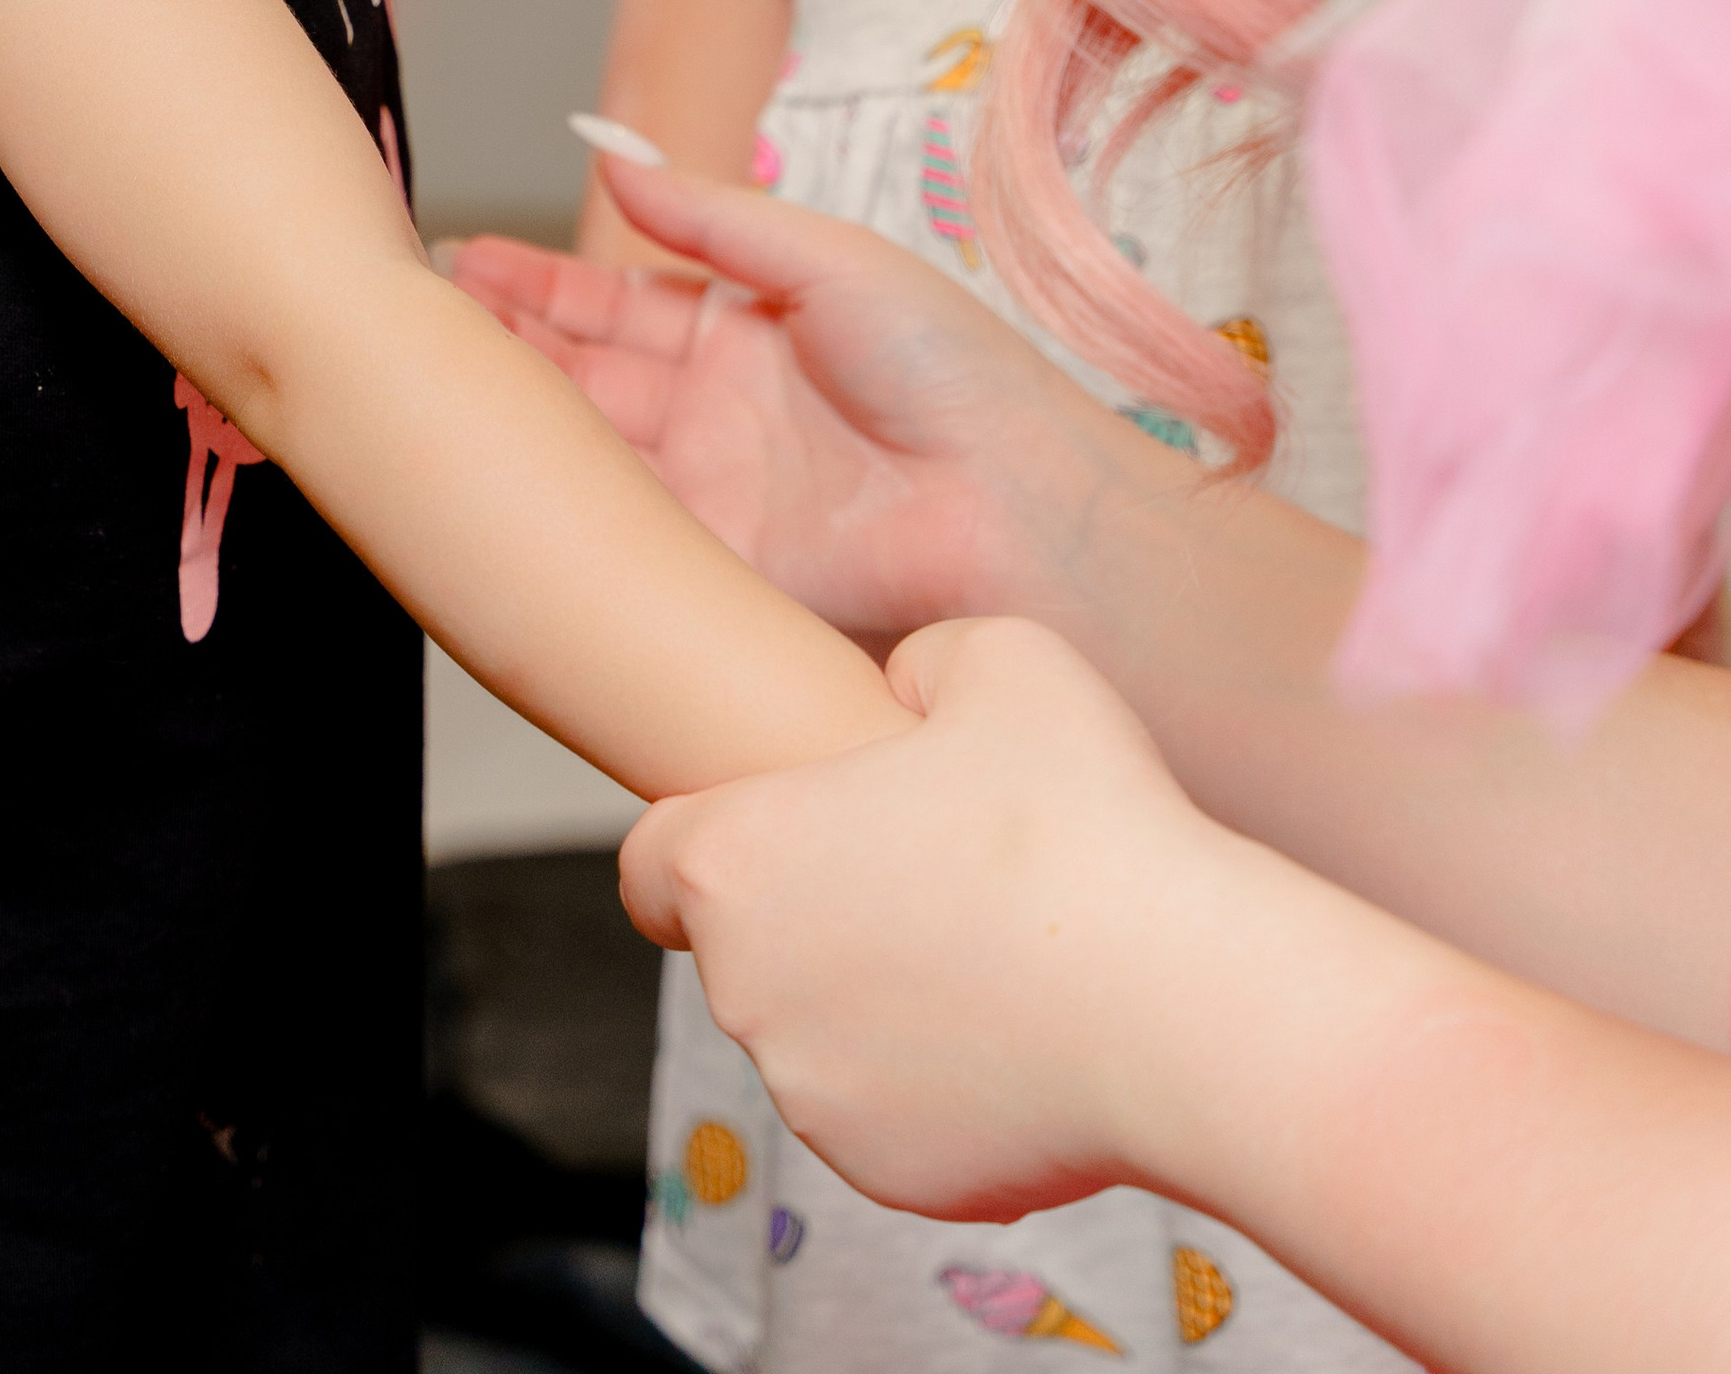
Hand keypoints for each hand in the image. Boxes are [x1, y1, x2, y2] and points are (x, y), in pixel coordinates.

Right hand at [453, 167, 1134, 647]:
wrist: (1016, 509)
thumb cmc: (951, 370)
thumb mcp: (824, 260)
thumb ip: (711, 217)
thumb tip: (609, 160)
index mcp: (750, 329)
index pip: (618, 298)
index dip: (539, 281)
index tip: (459, 257)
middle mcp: (716, 411)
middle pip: (582, 369)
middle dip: (500, 340)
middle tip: (410, 309)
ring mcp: (706, 490)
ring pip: (581, 442)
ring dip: (509, 408)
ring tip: (422, 368)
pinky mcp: (705, 563)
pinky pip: (611, 525)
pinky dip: (549, 494)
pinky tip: (484, 463)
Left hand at [620, 616, 1238, 1221]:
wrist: (1188, 1009)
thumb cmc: (1084, 822)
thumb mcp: (1002, 660)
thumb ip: (921, 662)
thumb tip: (908, 699)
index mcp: (740, 864)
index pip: (649, 865)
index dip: (699, 839)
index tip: (776, 832)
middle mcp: (749, 995)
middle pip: (748, 950)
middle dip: (817, 915)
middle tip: (928, 878)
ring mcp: (816, 1099)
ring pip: (821, 1037)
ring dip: (878, 1002)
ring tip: (997, 955)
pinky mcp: (893, 1178)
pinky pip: (894, 1116)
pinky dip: (941, 1086)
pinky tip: (1028, 1036)